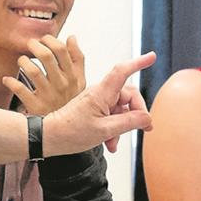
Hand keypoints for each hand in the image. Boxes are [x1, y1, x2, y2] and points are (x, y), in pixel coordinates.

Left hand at [2, 35, 86, 115]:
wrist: (65, 129)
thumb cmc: (69, 101)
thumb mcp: (79, 81)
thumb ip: (77, 58)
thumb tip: (72, 37)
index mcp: (72, 76)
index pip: (61, 50)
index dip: (49, 40)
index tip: (43, 40)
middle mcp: (61, 84)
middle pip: (46, 56)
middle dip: (34, 45)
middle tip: (29, 45)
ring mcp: (48, 95)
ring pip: (32, 70)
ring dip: (23, 61)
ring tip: (21, 61)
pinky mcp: (35, 106)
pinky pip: (20, 89)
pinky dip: (11, 82)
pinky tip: (7, 79)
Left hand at [40, 52, 155, 154]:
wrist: (48, 138)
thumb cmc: (70, 133)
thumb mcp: (104, 130)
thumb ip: (129, 123)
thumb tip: (147, 118)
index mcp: (101, 93)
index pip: (122, 71)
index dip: (138, 63)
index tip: (152, 57)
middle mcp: (99, 94)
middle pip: (128, 95)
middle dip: (136, 113)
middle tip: (143, 128)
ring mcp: (96, 102)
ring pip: (120, 109)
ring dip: (123, 126)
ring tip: (114, 143)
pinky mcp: (92, 110)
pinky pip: (111, 116)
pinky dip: (113, 129)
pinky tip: (110, 143)